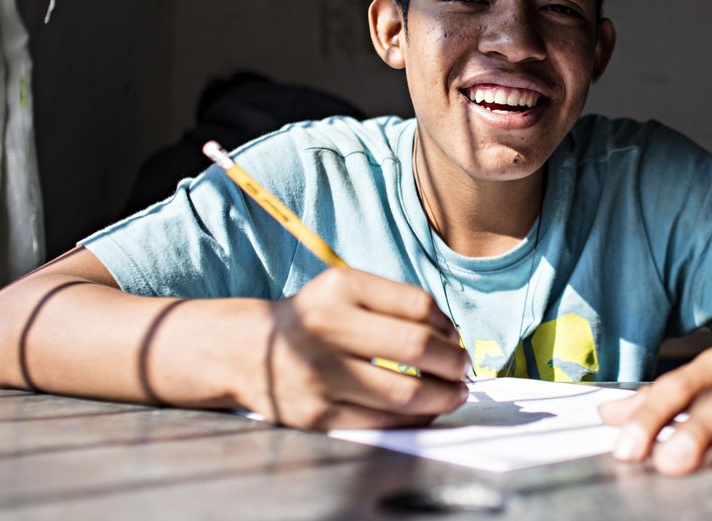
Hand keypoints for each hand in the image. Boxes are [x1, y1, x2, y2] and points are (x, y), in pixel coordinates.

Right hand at [243, 268, 470, 429]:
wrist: (246, 349)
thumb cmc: (315, 318)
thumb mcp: (346, 289)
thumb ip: (398, 303)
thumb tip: (452, 338)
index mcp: (340, 287)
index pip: (418, 306)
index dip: (448, 325)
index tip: (455, 338)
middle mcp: (326, 327)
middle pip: (416, 347)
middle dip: (455, 362)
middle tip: (464, 369)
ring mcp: (319, 374)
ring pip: (405, 393)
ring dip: (444, 396)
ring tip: (456, 393)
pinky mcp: (316, 415)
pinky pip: (382, 423)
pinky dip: (415, 418)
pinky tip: (426, 410)